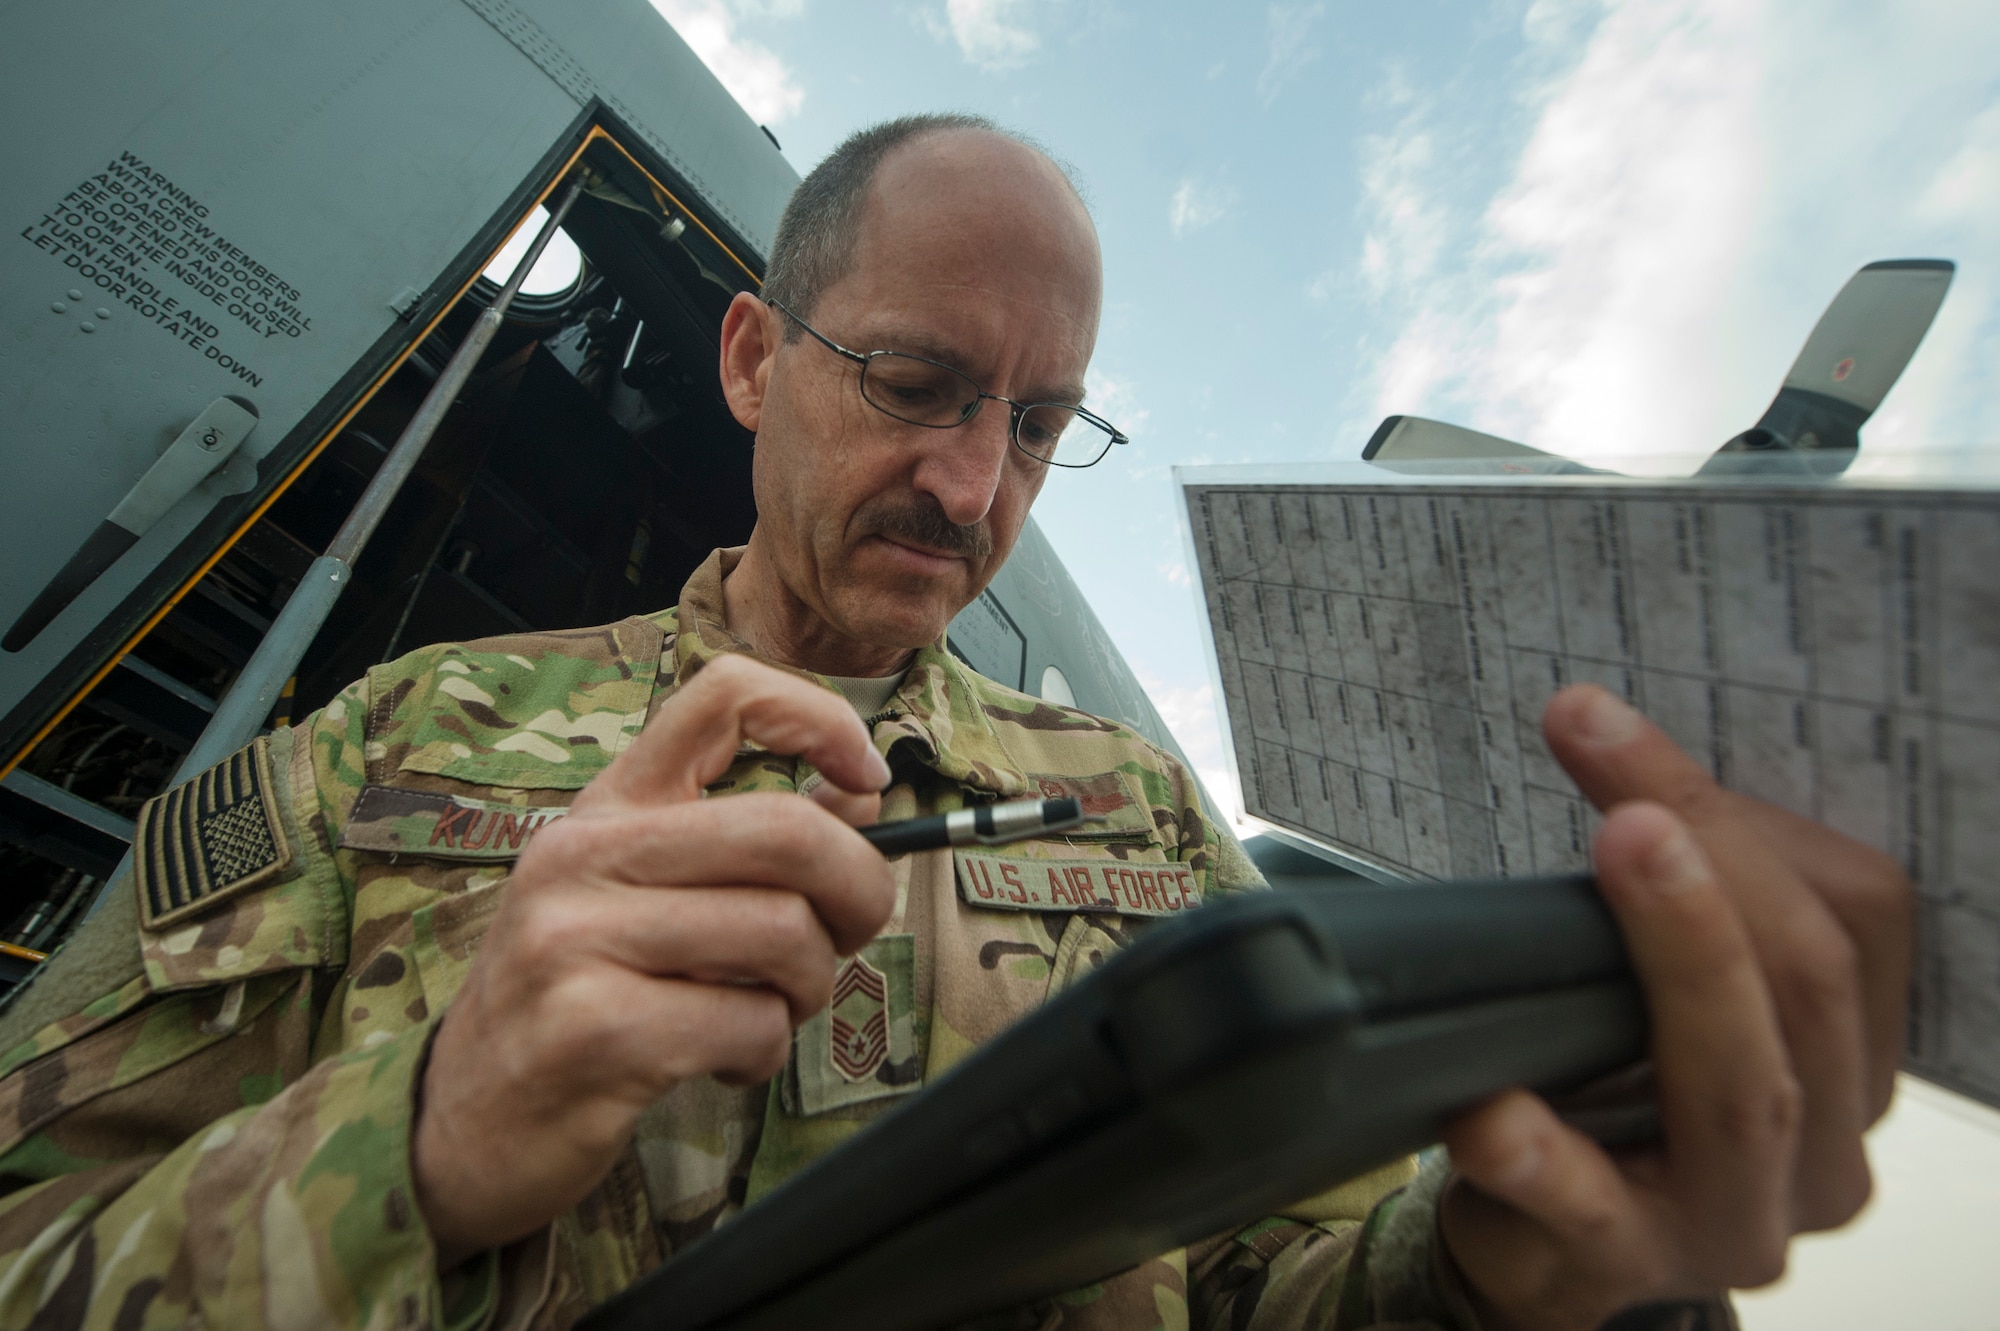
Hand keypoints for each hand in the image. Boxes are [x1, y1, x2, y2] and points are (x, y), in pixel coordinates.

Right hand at [412, 655, 895, 1265]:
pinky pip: (751, 1023)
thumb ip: (749, 843)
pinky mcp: (594, 1029)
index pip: (723, 696)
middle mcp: (584, 854)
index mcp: (608, 805)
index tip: (867, 778)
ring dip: (806, 989)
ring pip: (783, 934)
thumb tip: (863, 794)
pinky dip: (764, 1053)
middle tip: (848, 933)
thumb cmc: (580, 997)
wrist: (464, 1121)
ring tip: (762, 1011)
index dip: (821, 721)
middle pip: (788, 829)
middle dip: (859, 890)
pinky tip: (722, 1063)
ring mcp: (578, 939)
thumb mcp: (647, 896)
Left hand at [1438, 684, 1911, 1329]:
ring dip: (1683, 955)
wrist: (1539, 1242)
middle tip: (1615, 769)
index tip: (1607, 724)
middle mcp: (1822, 1146)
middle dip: (1717, 856)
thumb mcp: (1671, 990)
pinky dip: (1541, 1149)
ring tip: (1621, 851)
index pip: (1857, 914)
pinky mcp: (1627, 1263)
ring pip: (1745, 1086)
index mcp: (1848, 1057)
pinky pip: (1589, 1203)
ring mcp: (1733, 1218)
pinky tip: (1493, 1106)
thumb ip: (1689, 894)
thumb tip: (1608, 730)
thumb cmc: (1608, 1091)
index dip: (1749, 811)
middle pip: (1807, 984)